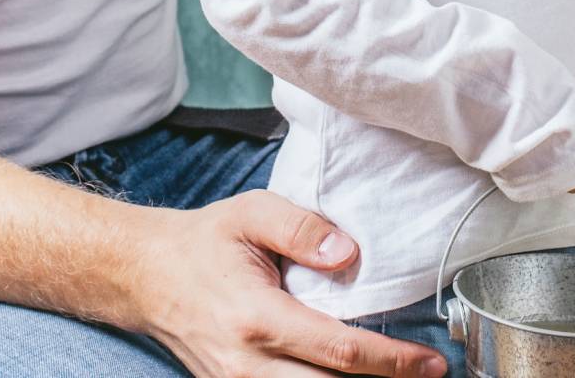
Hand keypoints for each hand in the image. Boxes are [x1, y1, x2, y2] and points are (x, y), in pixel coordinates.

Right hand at [131, 192, 445, 377]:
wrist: (143, 276)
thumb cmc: (203, 242)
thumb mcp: (251, 213)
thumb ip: (302, 228)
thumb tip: (350, 254)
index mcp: (256, 317)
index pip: (339, 350)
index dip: (392, 361)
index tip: (430, 362)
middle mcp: (246, 364)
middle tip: (430, 375)